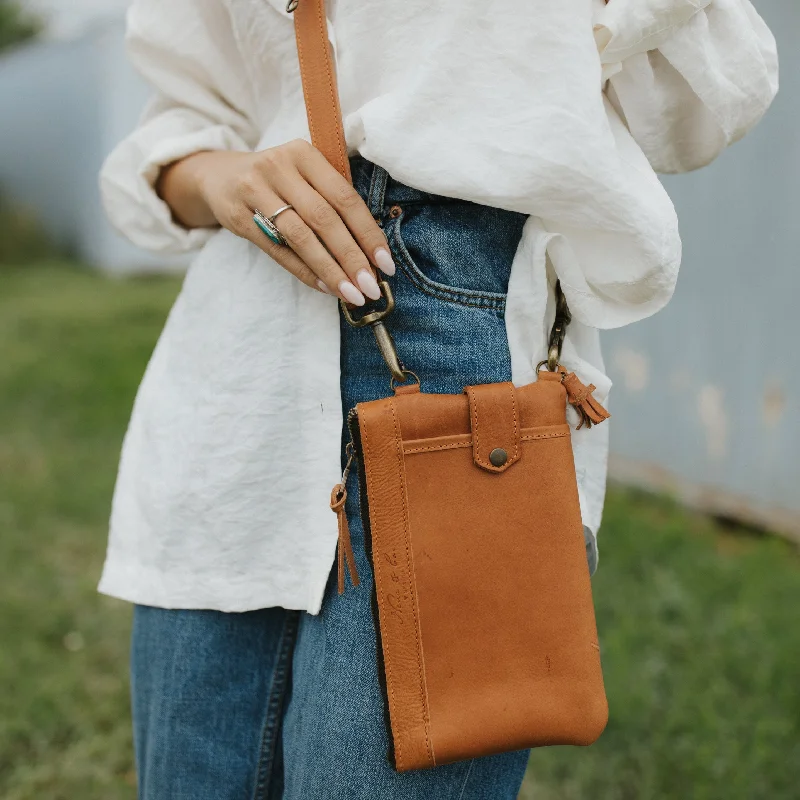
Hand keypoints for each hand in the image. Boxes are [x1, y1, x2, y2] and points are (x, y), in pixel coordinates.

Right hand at [157, 140, 395, 304]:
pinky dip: (304, 271)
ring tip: (351, 294)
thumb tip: (371, 253)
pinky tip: (324, 286)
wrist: (220, 177)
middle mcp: (279, 167)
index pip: (345, 198)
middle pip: (324, 219)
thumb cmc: (278, 181)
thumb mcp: (304, 174)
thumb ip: (333, 201)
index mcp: (304, 153)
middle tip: (371, 287)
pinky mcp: (238, 216)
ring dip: (330, 270)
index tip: (386, 264)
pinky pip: (277, 250)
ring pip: (300, 237)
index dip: (368, 233)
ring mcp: (254, 190)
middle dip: (352, 257)